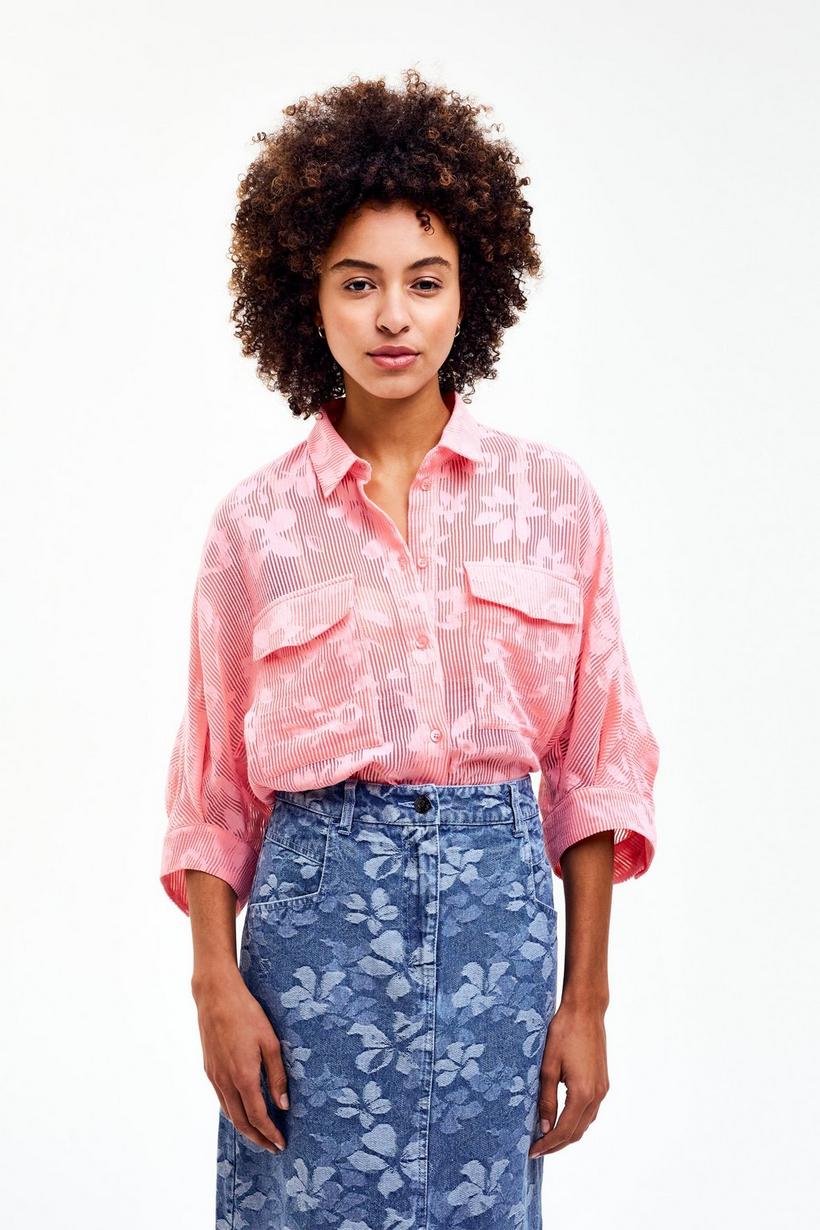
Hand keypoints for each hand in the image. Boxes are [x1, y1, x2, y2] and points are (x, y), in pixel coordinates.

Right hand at [193, 966, 288, 1152]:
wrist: (215, 996)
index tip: (281, 1144)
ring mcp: (214, 1076)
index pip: (258, 1116)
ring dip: (245, 1128)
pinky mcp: (209, 1069)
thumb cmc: (247, 1014)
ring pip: (229, 1113)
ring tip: (260, 1133)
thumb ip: (277, 1075)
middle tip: (272, 1147)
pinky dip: (233, 1112)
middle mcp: (225, 1081)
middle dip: (257, 1138)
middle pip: (241, 1122)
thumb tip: (283, 1105)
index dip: (270, 1133)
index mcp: (243, 1076)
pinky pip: (221, 1099)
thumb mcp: (270, 1042)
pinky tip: (243, 1109)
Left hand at [528, 1001, 609, 1156]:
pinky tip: (562, 1118)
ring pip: (585, 1123)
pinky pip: (590, 1111)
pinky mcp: (603, 1083)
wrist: (585, 1011)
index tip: (532, 1151)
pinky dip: (576, 1121)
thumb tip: (544, 1127)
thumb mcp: (548, 1067)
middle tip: (537, 1148)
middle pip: (577, 1132)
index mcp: (582, 1093)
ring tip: (546, 1137)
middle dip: (557, 1144)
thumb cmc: (564, 1033)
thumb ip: (547, 1099)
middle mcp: (597, 1095)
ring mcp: (602, 1090)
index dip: (548, 1144)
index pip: (564, 1130)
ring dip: (567, 1134)